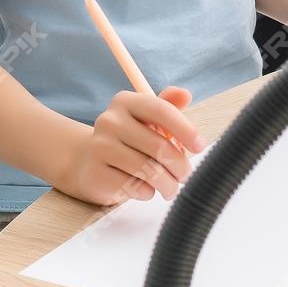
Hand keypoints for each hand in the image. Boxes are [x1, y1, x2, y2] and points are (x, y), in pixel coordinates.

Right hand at [56, 85, 205, 205]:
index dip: (185, 129)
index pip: (161, 110)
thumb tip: (185, 94)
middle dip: (180, 165)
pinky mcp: (95, 173)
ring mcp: (100, 147)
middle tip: (186, 175)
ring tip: (172, 187)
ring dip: (168, 183)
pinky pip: (134, 187)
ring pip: (149, 170)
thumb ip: (168, 106)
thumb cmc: (128, 139)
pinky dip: (148, 192)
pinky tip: (148, 190)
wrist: (87, 163)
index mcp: (126, 101)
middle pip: (158, 146)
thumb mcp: (147, 120)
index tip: (200, 146)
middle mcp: (110, 121)